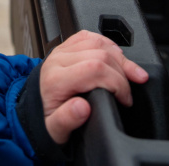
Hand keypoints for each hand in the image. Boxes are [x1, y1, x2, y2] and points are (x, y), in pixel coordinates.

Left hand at [38, 30, 148, 145]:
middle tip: (127, 93)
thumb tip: (82, 108)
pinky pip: (89, 36)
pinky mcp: (66, 46)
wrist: (37, 108)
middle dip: (122, 73)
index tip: (125, 100)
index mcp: (55, 80)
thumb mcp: (55, 130)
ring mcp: (62, 51)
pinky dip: (107, 44)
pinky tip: (117, 56)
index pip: (95, 69)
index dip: (117, 83)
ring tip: (131, 73)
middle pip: (100, 54)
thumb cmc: (48, 119)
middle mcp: (57, 61)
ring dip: (119, 57)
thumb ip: (66, 121)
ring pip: (98, 42)